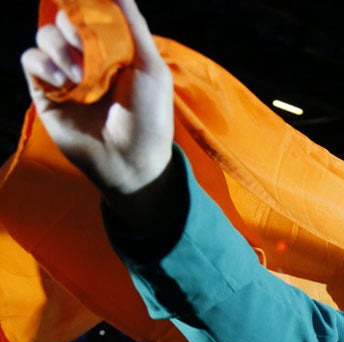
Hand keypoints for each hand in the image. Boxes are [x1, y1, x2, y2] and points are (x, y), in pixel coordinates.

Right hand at [20, 0, 173, 208]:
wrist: (130, 161)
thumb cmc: (149, 117)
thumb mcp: (150, 66)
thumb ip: (132, 24)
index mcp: (116, 48)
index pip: (92, 11)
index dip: (87, 6)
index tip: (87, 12)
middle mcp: (88, 57)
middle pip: (66, 18)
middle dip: (74, 26)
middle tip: (87, 47)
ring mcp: (65, 73)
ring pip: (45, 35)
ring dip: (60, 48)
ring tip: (79, 75)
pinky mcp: (45, 91)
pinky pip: (30, 59)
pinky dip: (43, 63)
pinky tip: (62, 80)